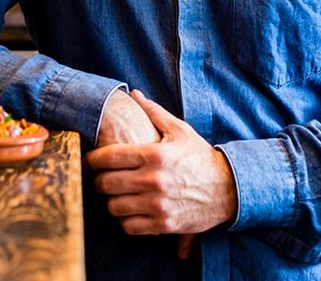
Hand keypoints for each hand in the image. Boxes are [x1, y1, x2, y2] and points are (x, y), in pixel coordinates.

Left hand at [86, 90, 237, 257]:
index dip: (93, 159)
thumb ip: (154, 112)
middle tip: (103, 178)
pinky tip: (131, 211)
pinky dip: (126, 220)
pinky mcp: (163, 225)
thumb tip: (134, 94)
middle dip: (100, 180)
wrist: (229, 189)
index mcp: (154, 155)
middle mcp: (153, 181)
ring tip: (118, 195)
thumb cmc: (201, 157)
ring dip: (112, 201)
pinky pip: (129, 226)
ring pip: (114, 207)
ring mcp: (157, 205)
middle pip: (106, 184)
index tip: (91, 160)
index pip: (108, 157)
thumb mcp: (180, 130)